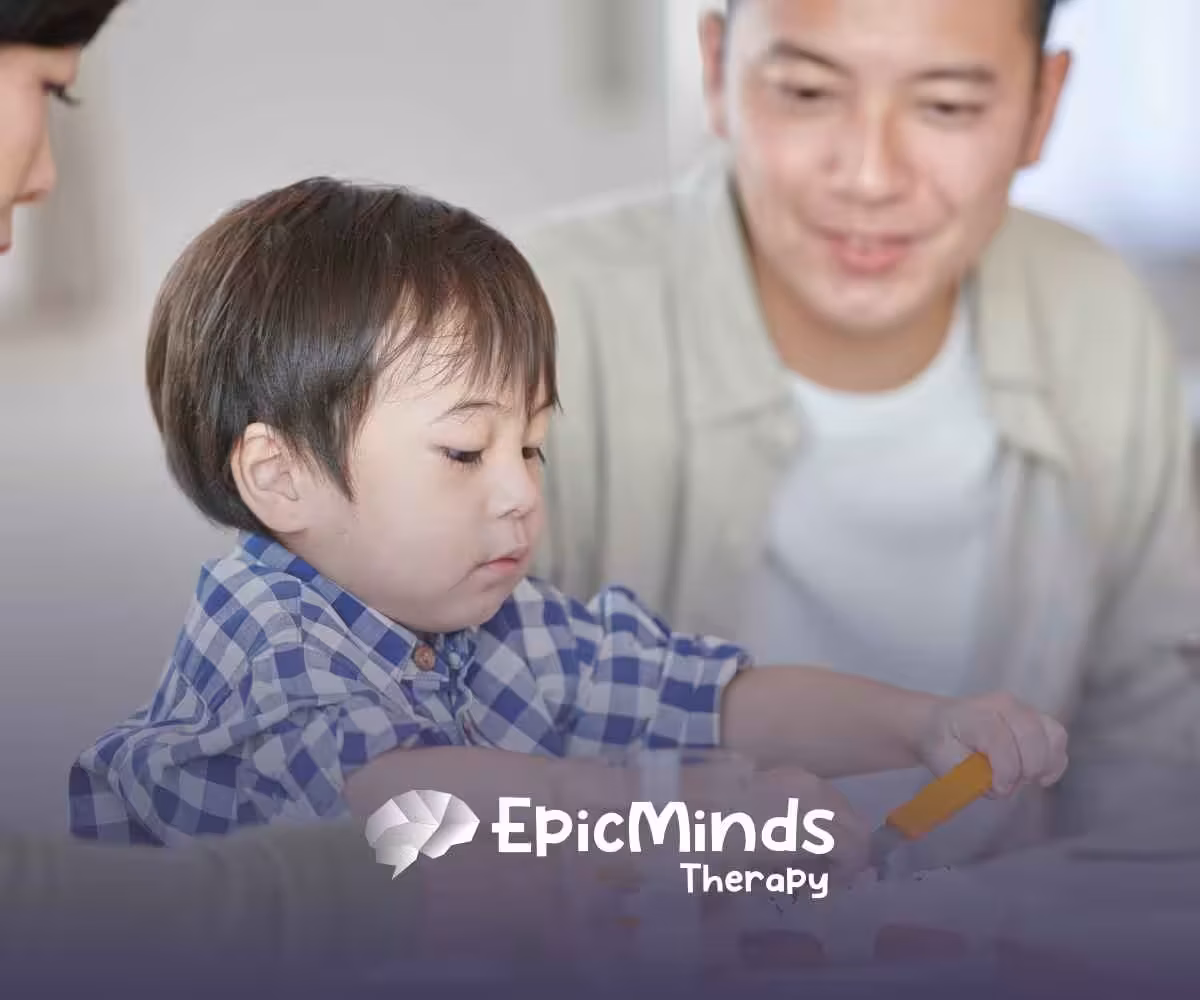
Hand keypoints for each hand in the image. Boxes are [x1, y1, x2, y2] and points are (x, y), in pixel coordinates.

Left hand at [693, 765, 869, 882]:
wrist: (682, 803)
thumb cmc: (715, 847)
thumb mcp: (754, 875)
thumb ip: (796, 877)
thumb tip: (813, 880)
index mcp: (808, 825)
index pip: (854, 848)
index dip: (846, 874)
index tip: (820, 889)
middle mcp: (812, 796)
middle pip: (855, 825)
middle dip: (846, 853)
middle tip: (818, 876)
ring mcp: (800, 777)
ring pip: (840, 807)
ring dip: (833, 831)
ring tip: (802, 853)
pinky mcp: (786, 769)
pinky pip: (819, 793)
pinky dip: (819, 814)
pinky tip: (790, 830)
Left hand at [917, 692, 1068, 795]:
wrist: (940, 725)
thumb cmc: (943, 746)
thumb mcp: (944, 762)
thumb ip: (970, 774)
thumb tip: (997, 786)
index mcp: (974, 715)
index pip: (999, 739)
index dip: (1005, 770)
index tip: (999, 789)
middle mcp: (1002, 705)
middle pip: (1030, 735)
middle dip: (1026, 768)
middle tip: (1011, 785)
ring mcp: (1022, 708)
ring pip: (1051, 734)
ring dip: (1045, 764)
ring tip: (1029, 780)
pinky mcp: (1036, 717)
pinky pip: (1057, 736)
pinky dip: (1055, 760)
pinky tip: (1043, 777)